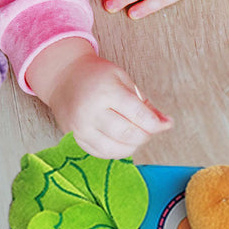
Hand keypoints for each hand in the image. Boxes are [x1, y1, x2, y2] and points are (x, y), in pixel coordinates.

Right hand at [26, 38, 171, 158]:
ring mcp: (80, 127)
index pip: (139, 116)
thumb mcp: (123, 79)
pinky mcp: (74, 137)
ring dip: (132, 146)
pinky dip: (116, 151)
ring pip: (114, 149)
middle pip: (128, 135)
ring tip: (135, 135)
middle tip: (149, 128)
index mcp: (106, 92)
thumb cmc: (96, 76)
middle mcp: (91, 112)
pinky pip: (100, 153)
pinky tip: (121, 141)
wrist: (63, 78)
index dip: (157, 124)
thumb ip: (144, 102)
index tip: (165, 124)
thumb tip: (165, 123)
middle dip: (146, 135)